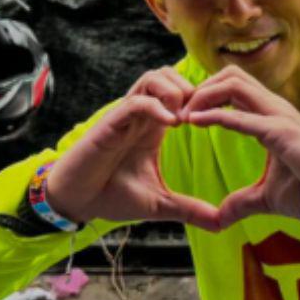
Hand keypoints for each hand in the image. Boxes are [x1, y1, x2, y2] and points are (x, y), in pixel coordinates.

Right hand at [43, 68, 221, 230]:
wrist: (77, 202)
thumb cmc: (112, 195)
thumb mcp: (160, 203)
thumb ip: (190, 209)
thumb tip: (221, 224)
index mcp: (153, 126)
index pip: (179, 91)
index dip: (201, 98)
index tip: (216, 120)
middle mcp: (141, 115)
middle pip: (168, 74)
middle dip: (191, 88)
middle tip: (202, 114)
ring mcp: (125, 116)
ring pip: (152, 78)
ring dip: (173, 90)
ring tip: (185, 118)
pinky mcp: (110, 124)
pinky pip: (135, 101)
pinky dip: (155, 106)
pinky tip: (171, 123)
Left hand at [183, 66, 299, 226]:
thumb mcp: (266, 198)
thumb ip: (242, 203)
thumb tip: (220, 218)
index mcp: (271, 116)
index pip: (235, 87)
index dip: (208, 94)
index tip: (185, 113)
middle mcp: (274, 109)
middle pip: (231, 75)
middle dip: (202, 87)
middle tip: (180, 110)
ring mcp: (279, 116)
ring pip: (235, 83)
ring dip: (204, 95)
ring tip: (184, 113)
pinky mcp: (281, 132)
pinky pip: (242, 116)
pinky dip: (215, 115)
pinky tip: (194, 121)